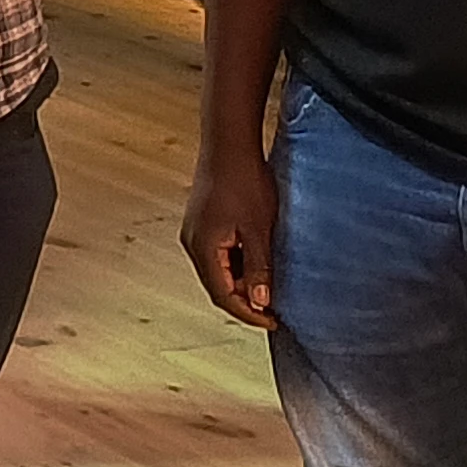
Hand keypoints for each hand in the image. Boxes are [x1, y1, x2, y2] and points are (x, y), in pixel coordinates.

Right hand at [181, 145, 277, 330]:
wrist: (229, 145)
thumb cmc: (244, 182)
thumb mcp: (259, 229)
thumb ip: (259, 267)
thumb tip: (261, 301)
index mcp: (204, 248)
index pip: (224, 296)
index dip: (249, 314)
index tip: (272, 321)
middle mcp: (193, 244)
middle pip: (217, 286)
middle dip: (245, 301)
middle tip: (273, 309)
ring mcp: (194, 233)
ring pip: (217, 271)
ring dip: (241, 283)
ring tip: (268, 286)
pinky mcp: (201, 224)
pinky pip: (217, 256)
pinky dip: (236, 266)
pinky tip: (255, 262)